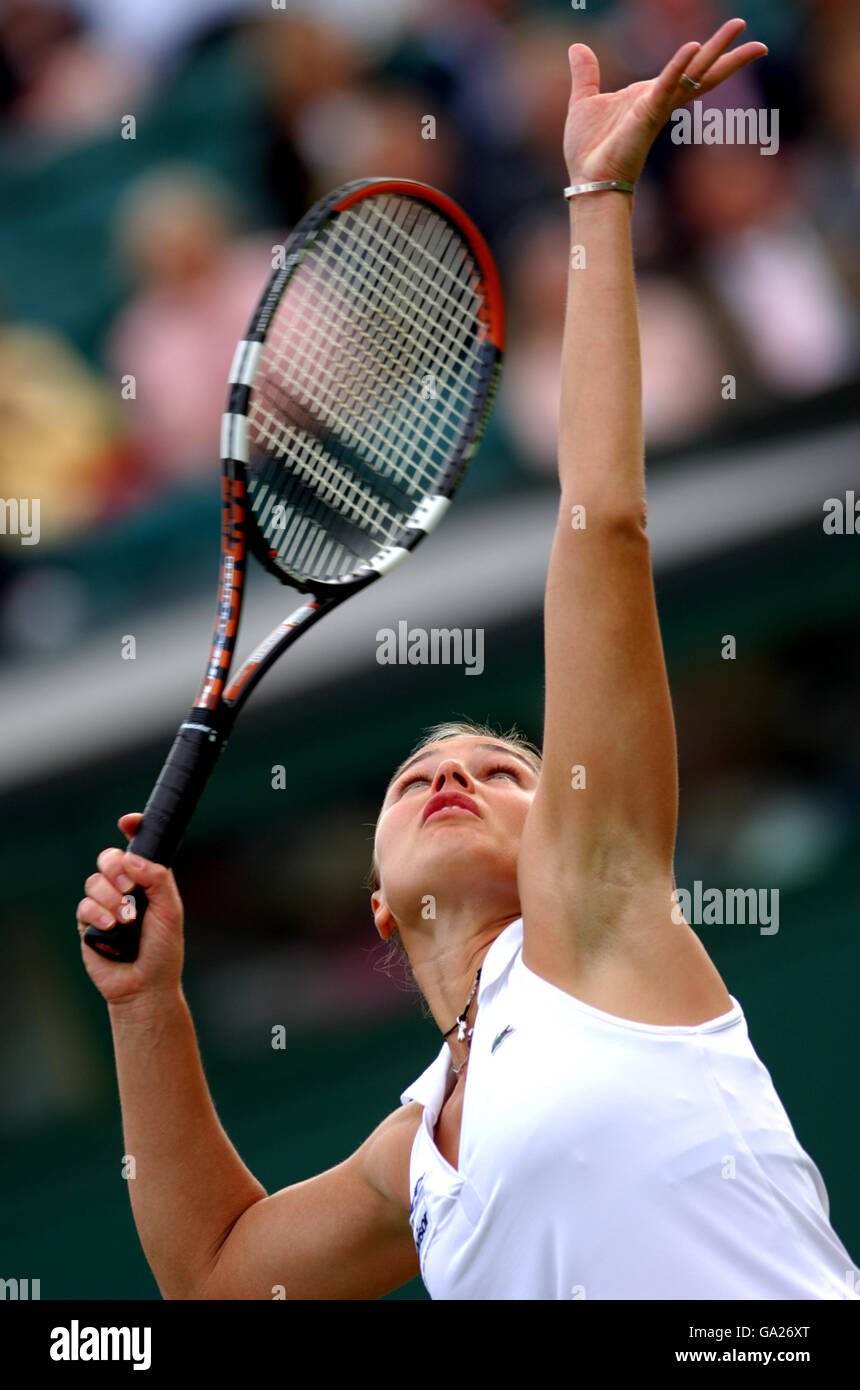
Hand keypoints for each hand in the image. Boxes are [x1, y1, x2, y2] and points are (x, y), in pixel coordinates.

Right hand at [76, 813, 184, 1006]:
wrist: (145, 985)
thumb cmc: (163, 949)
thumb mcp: (171, 910)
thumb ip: (157, 879)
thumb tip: (131, 859)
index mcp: (148, 880)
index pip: (137, 847)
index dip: (132, 828)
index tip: (127, 822)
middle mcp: (125, 888)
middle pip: (109, 858)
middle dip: (115, 868)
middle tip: (129, 888)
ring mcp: (105, 904)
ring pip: (94, 881)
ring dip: (110, 898)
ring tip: (125, 919)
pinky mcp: (87, 923)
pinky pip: (84, 905)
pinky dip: (98, 914)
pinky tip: (110, 927)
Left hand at [563, 18, 767, 185]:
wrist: (588, 179)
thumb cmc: (588, 150)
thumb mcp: (585, 100)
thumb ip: (586, 74)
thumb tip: (577, 47)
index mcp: (650, 95)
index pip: (687, 71)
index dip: (708, 55)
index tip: (731, 43)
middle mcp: (660, 99)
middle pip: (702, 71)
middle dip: (728, 54)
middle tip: (760, 41)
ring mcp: (657, 106)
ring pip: (695, 73)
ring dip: (718, 51)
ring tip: (740, 28)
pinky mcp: (648, 114)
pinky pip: (666, 86)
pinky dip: (678, 67)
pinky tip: (692, 47)